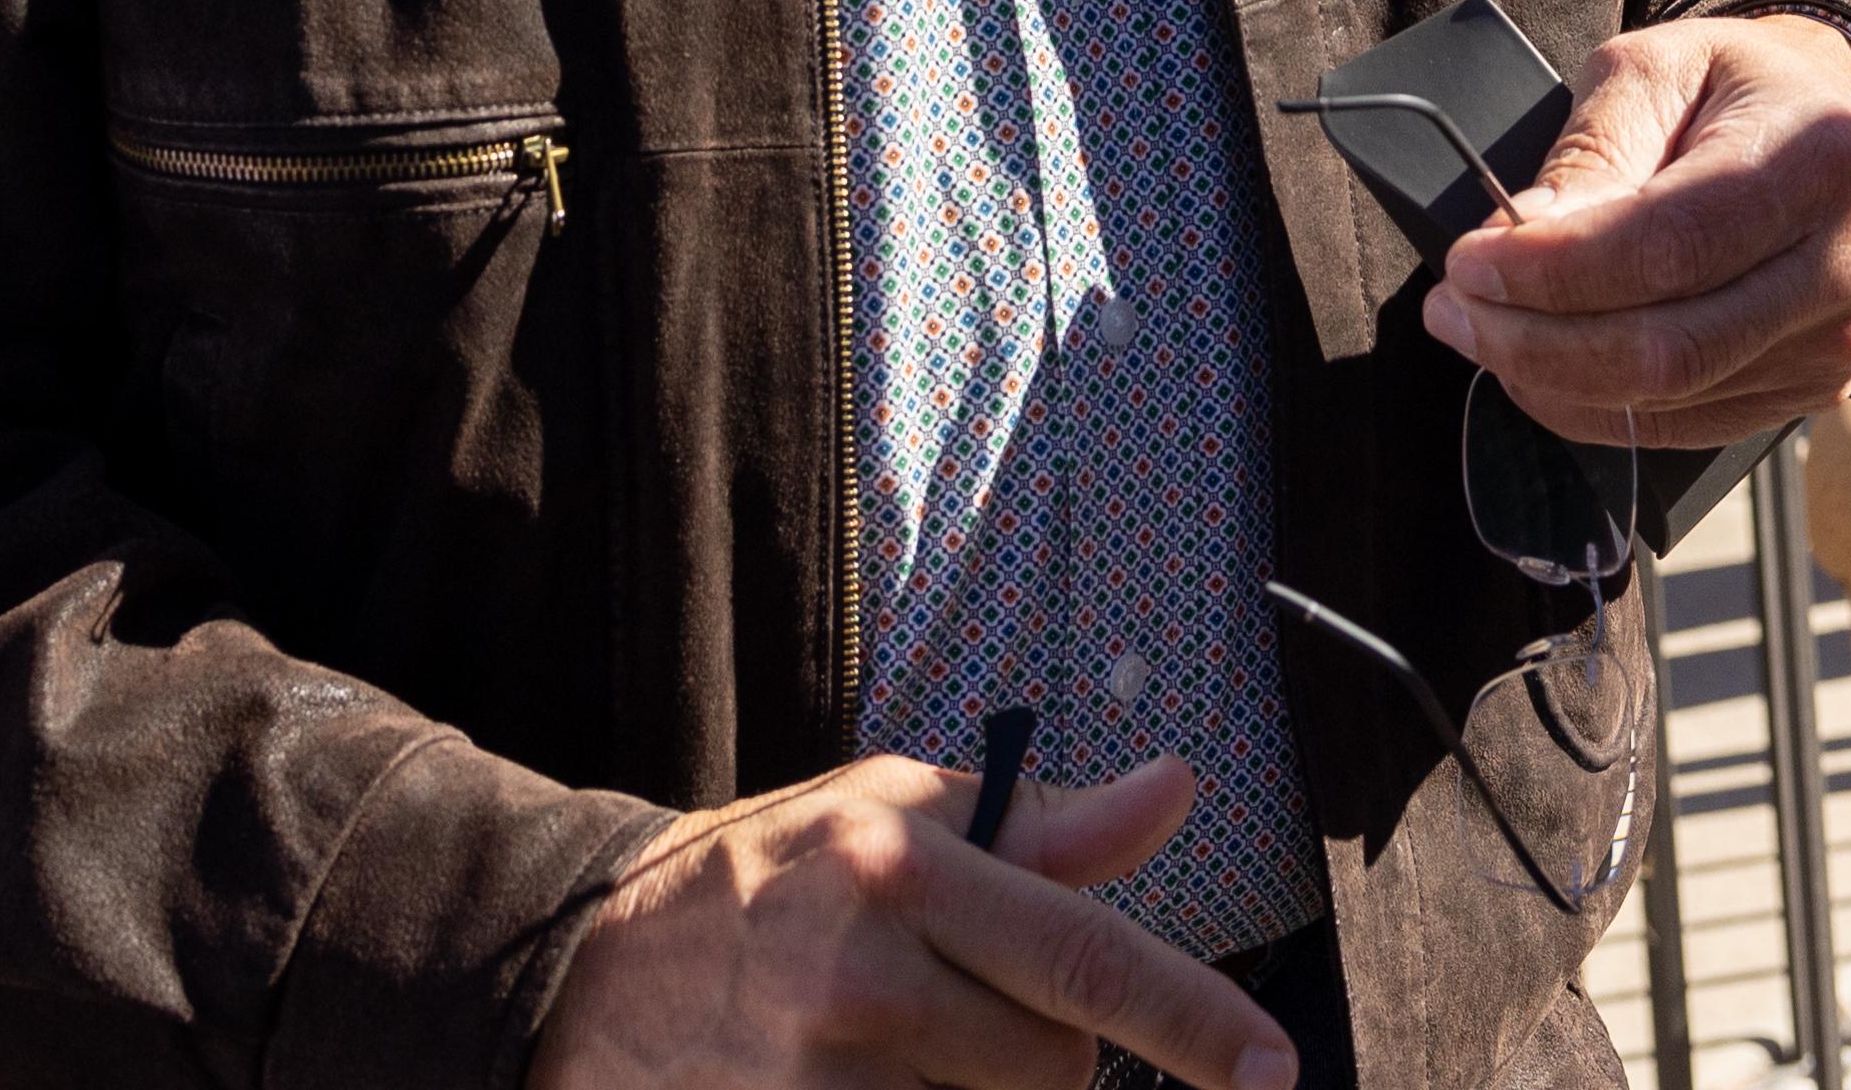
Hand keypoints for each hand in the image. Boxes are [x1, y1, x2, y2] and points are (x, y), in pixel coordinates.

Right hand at [537, 750, 1293, 1089]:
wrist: (576, 967)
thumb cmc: (760, 881)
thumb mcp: (885, 813)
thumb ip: (1039, 825)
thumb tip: (1177, 790)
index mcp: (901, 867)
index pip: (1086, 959)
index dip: (1196, 1023)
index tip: (1275, 1072)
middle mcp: (865, 976)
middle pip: (1056, 1071)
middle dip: (1035, 1056)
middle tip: (942, 1012)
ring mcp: (823, 1078)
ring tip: (881, 1051)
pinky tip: (854, 1083)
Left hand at [1422, 13, 1850, 452]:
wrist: (1824, 127)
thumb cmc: (1728, 88)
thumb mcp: (1652, 69)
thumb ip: (1591, 150)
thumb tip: (1522, 237)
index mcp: (1818, 160)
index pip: (1669, 245)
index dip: (1554, 269)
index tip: (1466, 262)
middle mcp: (1846, 266)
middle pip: (1668, 347)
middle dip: (1534, 340)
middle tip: (1453, 310)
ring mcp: (1835, 343)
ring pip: (1666, 400)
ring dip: (1548, 377)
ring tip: (1482, 328)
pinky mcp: (1809, 391)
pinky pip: (1679, 426)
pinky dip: (1590, 404)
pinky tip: (1542, 362)